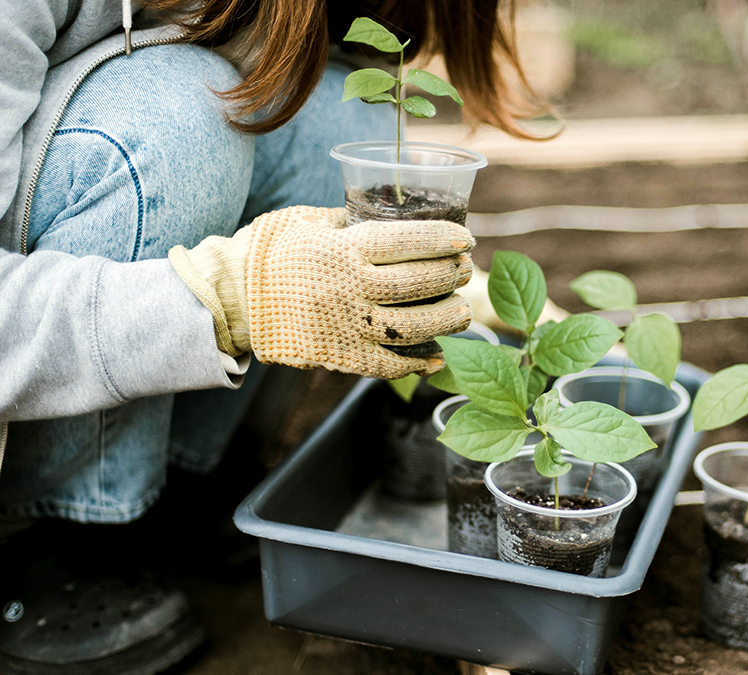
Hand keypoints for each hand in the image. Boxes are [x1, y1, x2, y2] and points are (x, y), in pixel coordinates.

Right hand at [169, 206, 473, 378]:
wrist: (229, 299)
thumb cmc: (268, 253)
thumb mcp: (307, 221)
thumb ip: (350, 219)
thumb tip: (392, 213)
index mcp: (342, 249)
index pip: (406, 240)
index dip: (442, 239)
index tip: (466, 238)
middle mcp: (348, 288)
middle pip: (416, 283)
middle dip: (450, 276)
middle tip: (466, 271)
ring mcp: (345, 325)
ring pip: (411, 327)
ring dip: (444, 320)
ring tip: (461, 312)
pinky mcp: (338, 356)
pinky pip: (386, 365)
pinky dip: (415, 365)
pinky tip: (436, 358)